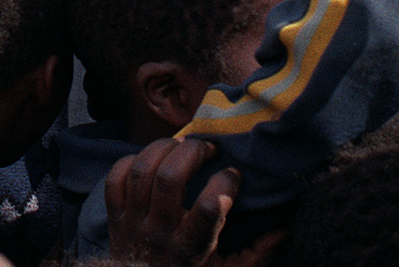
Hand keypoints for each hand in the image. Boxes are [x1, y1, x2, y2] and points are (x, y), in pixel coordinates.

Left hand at [106, 138, 244, 266]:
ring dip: (162, 149)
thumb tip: (283, 229)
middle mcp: (160, 233)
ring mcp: (134, 222)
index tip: (233, 174)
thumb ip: (257, 253)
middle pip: (169, 180)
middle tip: (208, 148)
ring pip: (142, 172)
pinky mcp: (115, 216)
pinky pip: (116, 178)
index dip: (223, 184)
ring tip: (180, 145)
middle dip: (191, 153)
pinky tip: (149, 158)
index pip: (207, 210)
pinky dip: (130, 161)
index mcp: (190, 249)